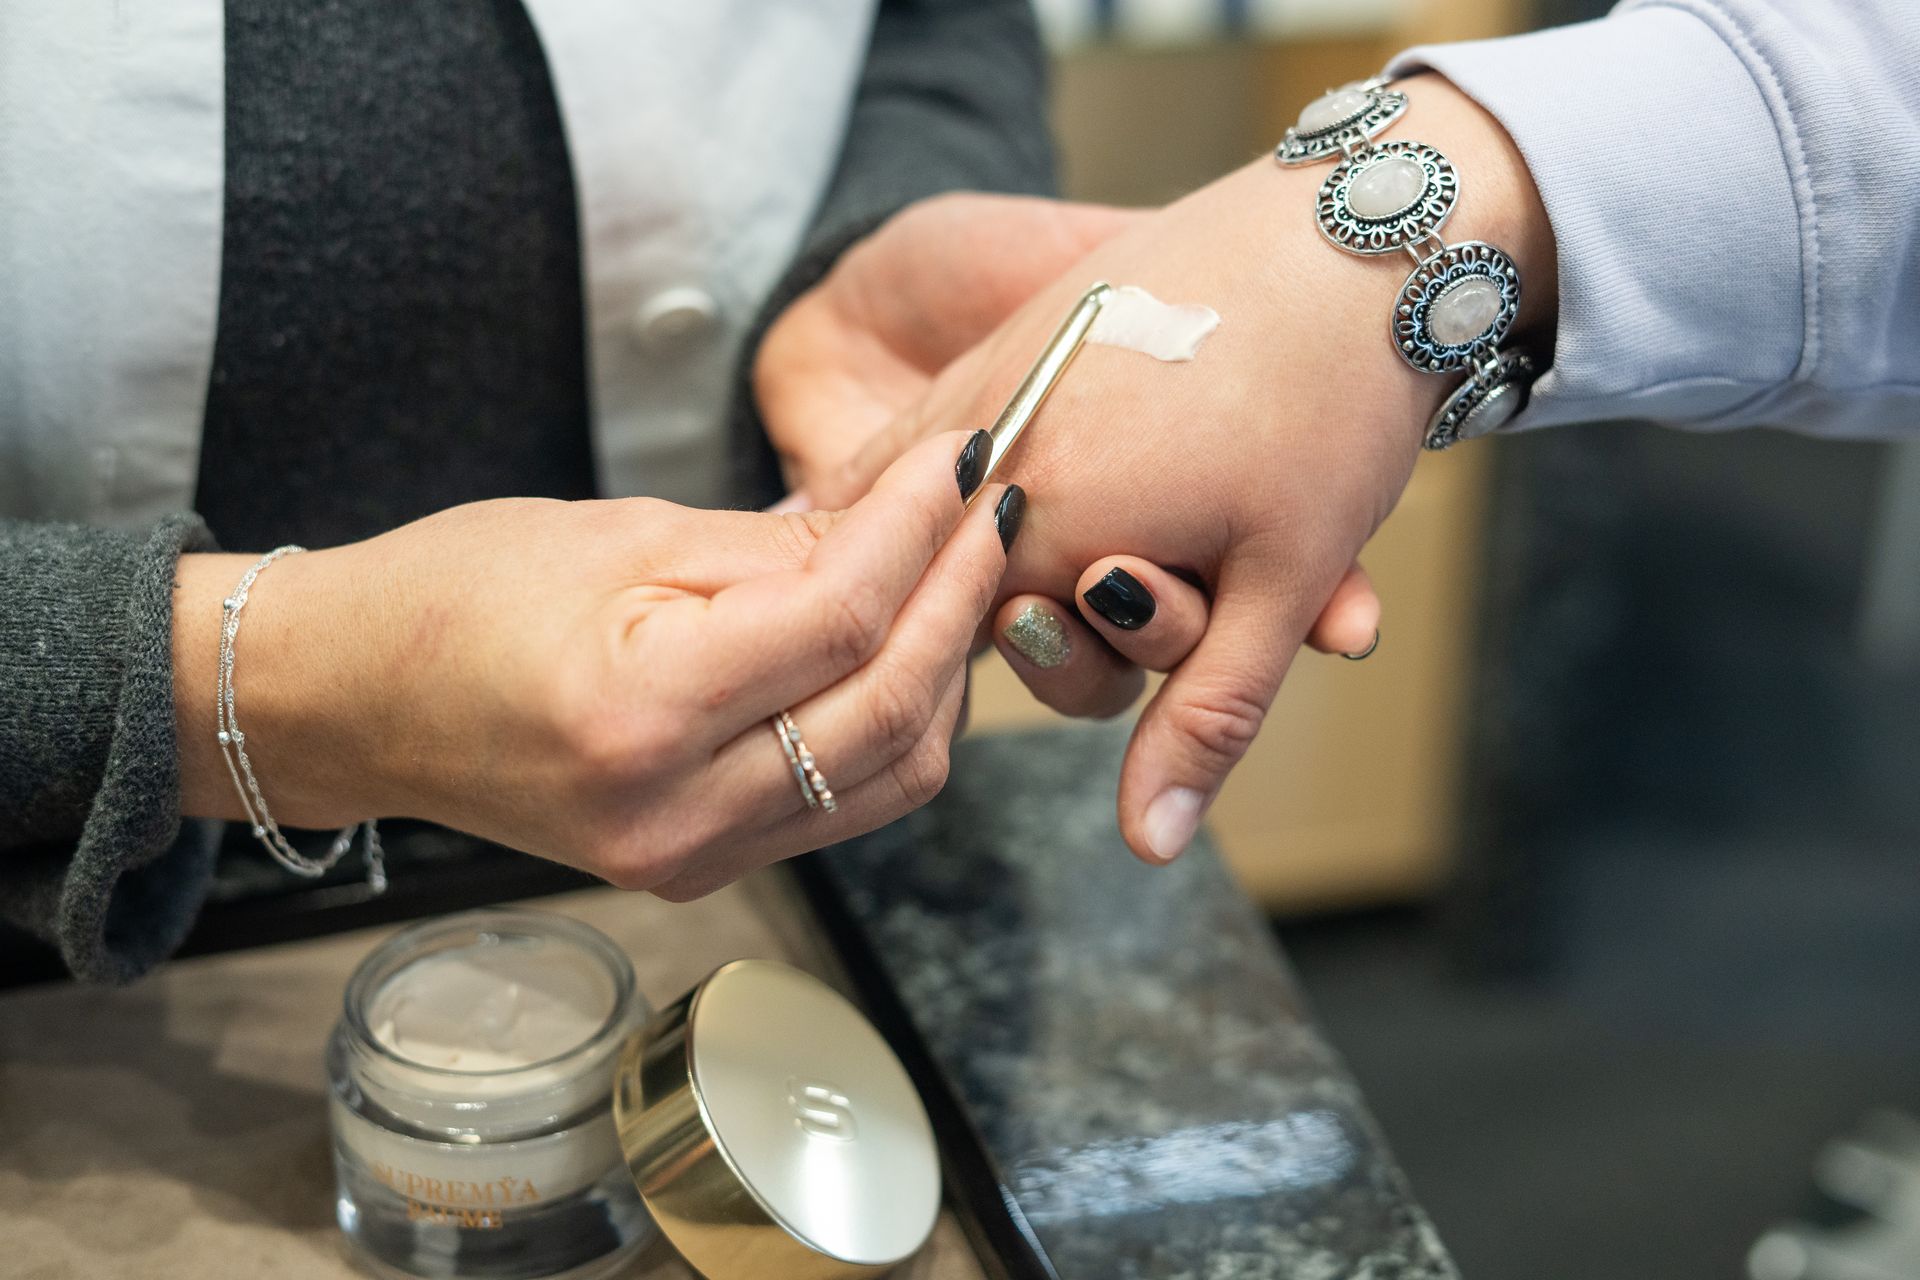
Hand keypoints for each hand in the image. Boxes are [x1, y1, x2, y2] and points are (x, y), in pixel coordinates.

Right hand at [173, 433, 1018, 898]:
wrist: (357, 703)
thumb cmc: (456, 598)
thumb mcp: (620, 534)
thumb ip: (778, 546)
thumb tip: (903, 522)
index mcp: (640, 712)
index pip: (841, 619)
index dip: (920, 531)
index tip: (959, 462)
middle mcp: (675, 811)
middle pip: (890, 707)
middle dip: (959, 597)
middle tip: (988, 510)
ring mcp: (693, 857)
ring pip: (894, 772)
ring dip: (945, 668)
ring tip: (957, 574)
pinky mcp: (704, 868)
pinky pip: (848, 804)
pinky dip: (897, 725)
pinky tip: (905, 650)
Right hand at [818, 74, 1556, 862]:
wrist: (1363, 233)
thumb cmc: (1332, 406)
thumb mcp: (1282, 582)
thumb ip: (1202, 719)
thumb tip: (1147, 846)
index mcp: (1052, 525)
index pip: (988, 658)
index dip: (1074, 665)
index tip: (1152, 625)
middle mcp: (998, 453)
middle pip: (981, 593)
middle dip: (1081, 609)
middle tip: (1187, 560)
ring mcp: (993, 379)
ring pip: (957, 516)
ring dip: (1033, 539)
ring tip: (1153, 494)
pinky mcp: (1009, 333)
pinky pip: (948, 435)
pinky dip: (973, 475)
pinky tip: (1040, 462)